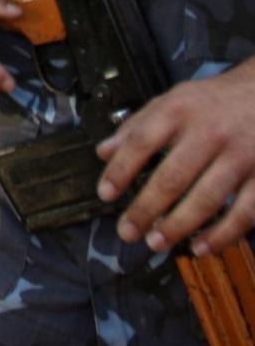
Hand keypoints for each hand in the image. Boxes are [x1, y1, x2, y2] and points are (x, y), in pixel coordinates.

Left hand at [96, 60, 254, 255]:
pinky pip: (244, 213)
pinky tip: (201, 247)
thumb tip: (104, 152)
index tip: (105, 193)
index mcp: (180, 110)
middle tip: (127, 230)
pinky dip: (221, 235)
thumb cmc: (214, 101)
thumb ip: (137, 125)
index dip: (120, 170)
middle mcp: (209, 132)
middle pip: (172, 177)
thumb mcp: (172, 99)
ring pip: (206, 199)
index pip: (142, 141)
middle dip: (145, 209)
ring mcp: (239, 156)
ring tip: (155, 242)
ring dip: (177, 226)